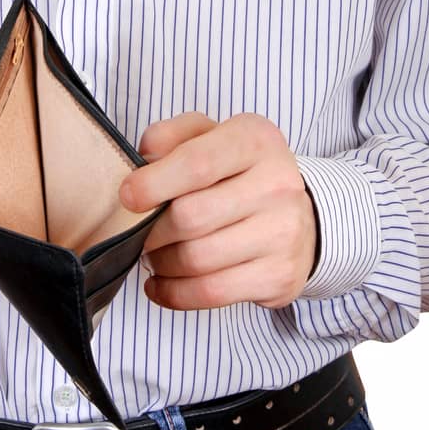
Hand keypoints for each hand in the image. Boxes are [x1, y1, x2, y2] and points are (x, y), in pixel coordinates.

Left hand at [118, 111, 318, 311]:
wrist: (300, 215)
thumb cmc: (239, 172)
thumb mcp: (209, 136)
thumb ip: (171, 136)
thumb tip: (143, 161)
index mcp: (256, 141)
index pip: (196, 164)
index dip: (152, 184)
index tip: (128, 196)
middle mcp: (277, 184)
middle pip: (191, 217)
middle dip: (152, 230)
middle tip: (140, 231)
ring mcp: (283, 232)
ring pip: (197, 259)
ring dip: (161, 262)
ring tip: (153, 254)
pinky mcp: (280, 275)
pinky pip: (211, 293)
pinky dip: (174, 293)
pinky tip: (159, 284)